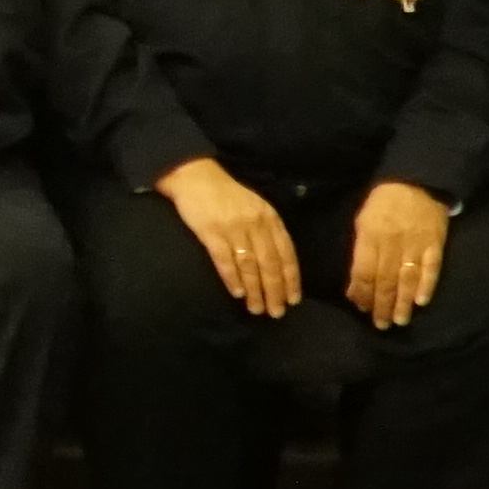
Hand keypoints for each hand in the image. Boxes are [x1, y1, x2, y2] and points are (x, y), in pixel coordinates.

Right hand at [161, 156, 298, 319]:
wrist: (196, 176)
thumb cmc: (227, 194)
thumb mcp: (255, 206)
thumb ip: (267, 230)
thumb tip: (277, 262)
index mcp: (269, 217)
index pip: (286, 253)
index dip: (291, 279)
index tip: (293, 300)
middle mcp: (255, 224)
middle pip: (270, 264)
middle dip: (275, 291)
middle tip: (276, 313)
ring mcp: (233, 228)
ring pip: (250, 266)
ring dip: (255, 291)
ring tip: (256, 309)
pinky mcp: (211, 232)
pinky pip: (225, 260)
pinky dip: (232, 278)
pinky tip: (237, 293)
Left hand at [345, 180, 450, 329]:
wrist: (417, 181)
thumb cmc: (383, 204)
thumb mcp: (363, 221)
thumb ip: (360, 252)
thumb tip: (355, 284)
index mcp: (370, 235)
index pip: (363, 270)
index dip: (362, 292)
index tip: (361, 309)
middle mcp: (392, 241)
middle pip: (385, 278)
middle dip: (381, 304)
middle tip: (380, 325)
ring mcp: (416, 242)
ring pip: (407, 277)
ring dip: (402, 301)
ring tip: (399, 320)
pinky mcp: (436, 242)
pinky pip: (432, 267)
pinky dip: (427, 284)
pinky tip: (421, 301)